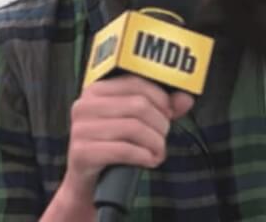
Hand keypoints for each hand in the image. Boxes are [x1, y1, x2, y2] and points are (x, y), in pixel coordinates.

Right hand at [59, 75, 194, 204]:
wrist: (89, 182)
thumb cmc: (113, 146)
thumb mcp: (137, 122)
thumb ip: (162, 107)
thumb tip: (186, 99)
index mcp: (96, 90)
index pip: (135, 83)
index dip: (160, 98)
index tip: (169, 113)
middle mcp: (84, 105)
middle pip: (138, 105)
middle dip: (159, 123)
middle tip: (163, 137)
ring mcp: (80, 129)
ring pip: (134, 128)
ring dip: (155, 142)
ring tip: (158, 151)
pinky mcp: (82, 153)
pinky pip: (123, 150)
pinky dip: (143, 156)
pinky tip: (149, 160)